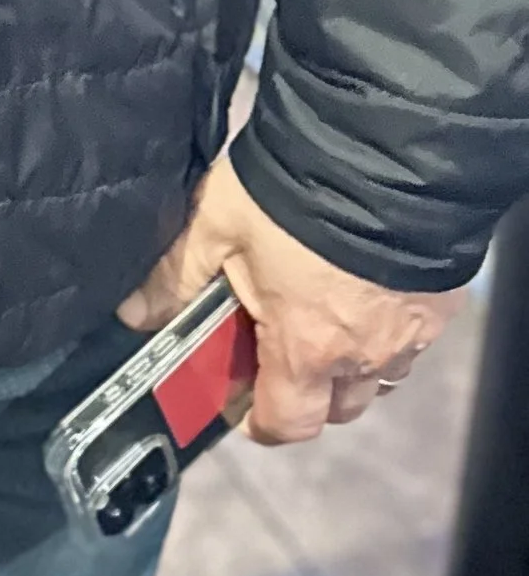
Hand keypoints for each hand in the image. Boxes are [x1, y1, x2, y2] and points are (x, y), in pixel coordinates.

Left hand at [119, 146, 463, 445]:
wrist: (381, 151)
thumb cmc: (291, 192)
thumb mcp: (217, 224)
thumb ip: (176, 275)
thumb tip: (134, 315)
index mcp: (306, 349)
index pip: (288, 424)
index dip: (260, 422)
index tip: (241, 403)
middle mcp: (365, 355)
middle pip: (339, 407)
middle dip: (307, 393)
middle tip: (278, 349)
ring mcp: (411, 333)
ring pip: (379, 375)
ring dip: (350, 363)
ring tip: (322, 315)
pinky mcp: (442, 304)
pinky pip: (412, 339)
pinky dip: (386, 329)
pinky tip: (365, 289)